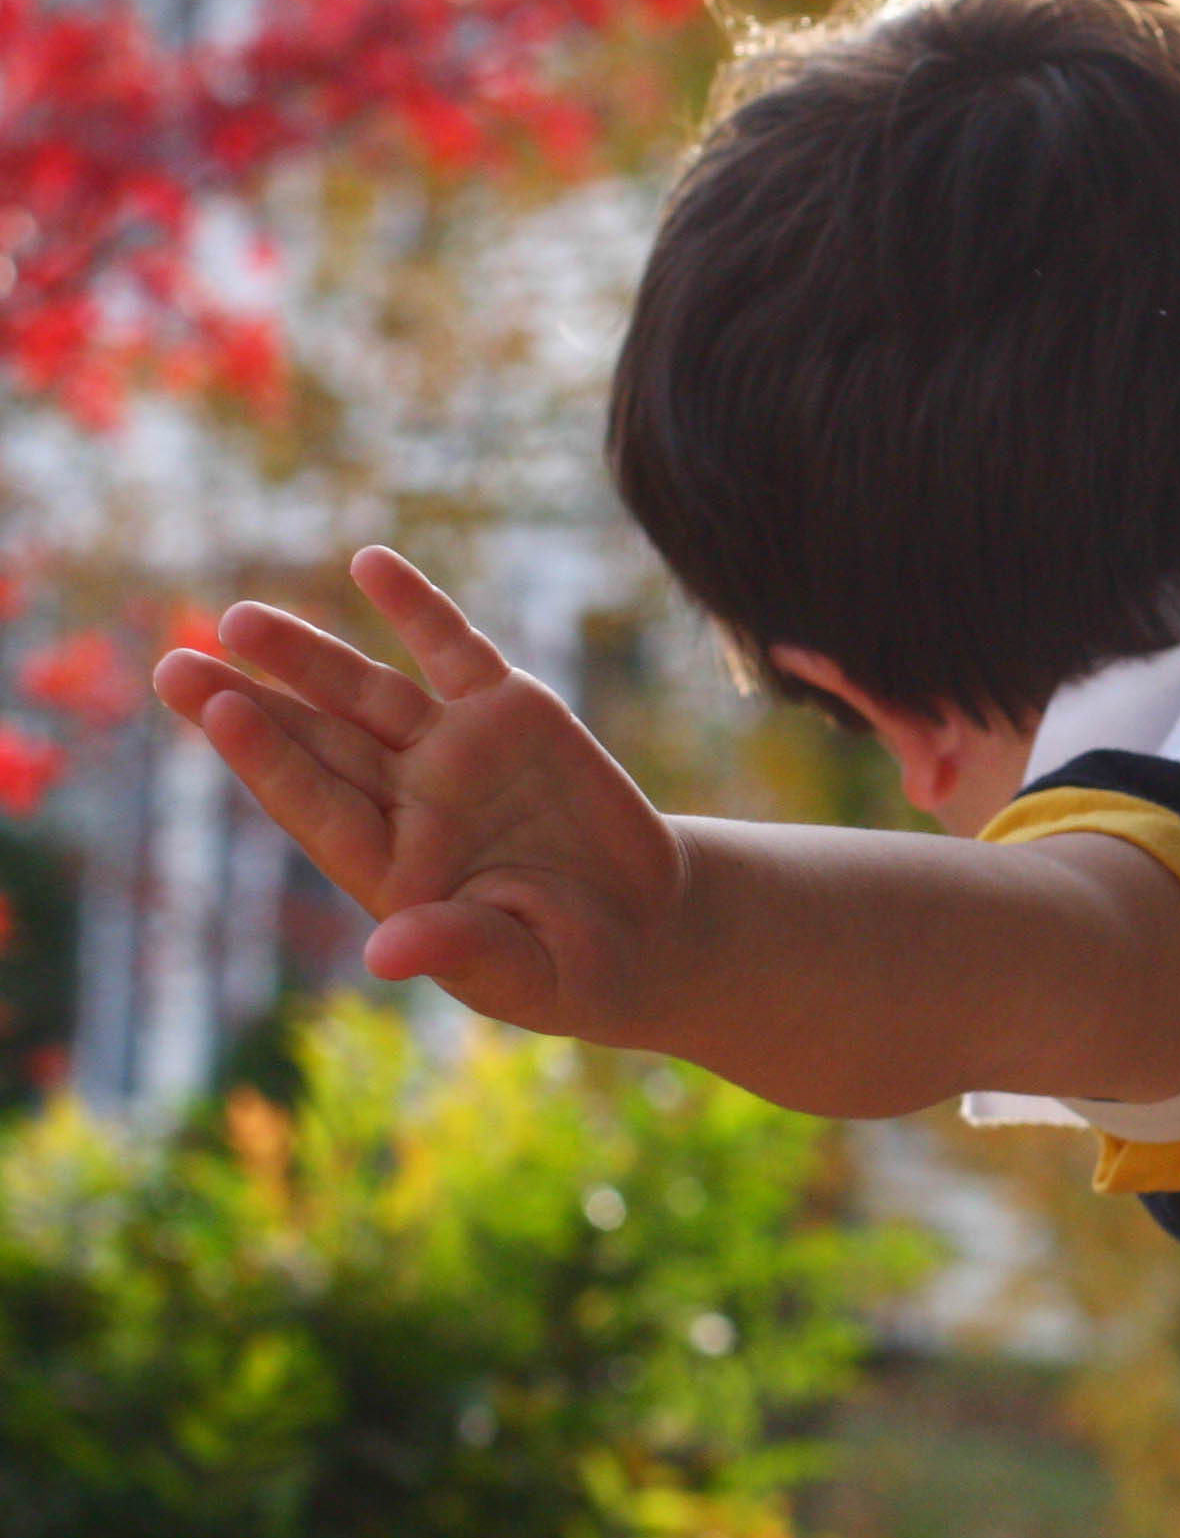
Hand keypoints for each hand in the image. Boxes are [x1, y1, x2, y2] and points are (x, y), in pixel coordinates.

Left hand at [154, 547, 694, 1039]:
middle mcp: (407, 801)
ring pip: (365, 690)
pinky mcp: (508, 710)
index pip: (317, 806)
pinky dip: (415, 606)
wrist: (647, 924)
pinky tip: (370, 563)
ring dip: (306, 654)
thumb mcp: (524, 974)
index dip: (270, 759)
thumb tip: (387, 953)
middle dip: (249, 700)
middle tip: (173, 665)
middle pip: (318, 741)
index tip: (219, 710)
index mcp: (392, 870)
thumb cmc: (574, 965)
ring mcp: (453, 749)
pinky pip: (454, 649)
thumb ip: (459, 951)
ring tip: (240, 620)